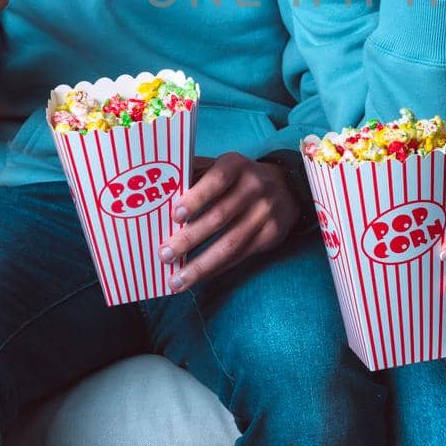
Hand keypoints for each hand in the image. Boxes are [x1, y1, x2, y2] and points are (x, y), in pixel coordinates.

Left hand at [159, 152, 299, 290]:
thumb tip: (158, 189)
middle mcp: (254, 187)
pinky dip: (216, 269)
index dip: (197, 197)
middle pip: (220, 216)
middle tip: (164, 255)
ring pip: (230, 243)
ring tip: (176, 281)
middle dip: (189, 239)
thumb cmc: (239, 178)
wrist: (288, 187)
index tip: (175, 215)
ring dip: (201, 265)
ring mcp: (265, 212)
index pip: (217, 179)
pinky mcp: (272, 234)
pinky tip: (198, 278)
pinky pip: (241, 256)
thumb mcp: (222, 166)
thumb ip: (195, 173)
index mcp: (236, 165)